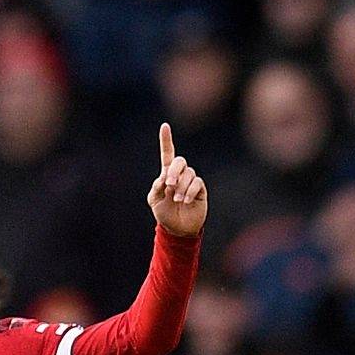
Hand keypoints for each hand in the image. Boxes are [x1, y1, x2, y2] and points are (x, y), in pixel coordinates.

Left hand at [148, 123, 207, 237]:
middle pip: (180, 161)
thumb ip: (156, 188)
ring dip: (181, 187)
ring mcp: (191, 181)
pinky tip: (185, 201)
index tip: (165, 126)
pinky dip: (189, 191)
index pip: (167, 154)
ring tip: (177, 200)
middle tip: (169, 184)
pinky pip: (197, 183)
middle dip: (174, 171)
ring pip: (189, 174)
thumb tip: (163, 178)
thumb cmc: (164, 213)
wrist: (177, 229)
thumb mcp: (154, 201)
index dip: (166, 140)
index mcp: (167, 174)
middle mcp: (180, 175)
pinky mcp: (200, 189)